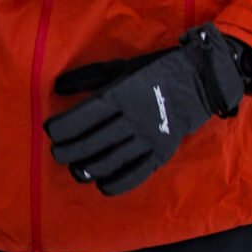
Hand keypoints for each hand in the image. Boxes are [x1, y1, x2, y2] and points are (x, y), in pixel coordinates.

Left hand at [43, 24, 246, 195]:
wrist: (200, 79)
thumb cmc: (154, 71)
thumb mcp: (120, 67)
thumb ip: (87, 77)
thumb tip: (57, 88)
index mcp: (120, 95)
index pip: (82, 118)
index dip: (62, 128)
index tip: (51, 131)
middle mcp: (133, 118)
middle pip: (92, 142)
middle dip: (69, 152)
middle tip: (58, 153)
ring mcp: (149, 137)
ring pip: (111, 161)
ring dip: (88, 169)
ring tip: (77, 169)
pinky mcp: (162, 151)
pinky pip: (137, 173)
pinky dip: (117, 183)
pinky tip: (102, 184)